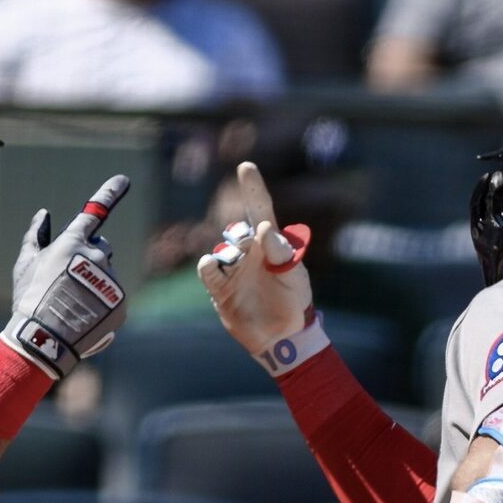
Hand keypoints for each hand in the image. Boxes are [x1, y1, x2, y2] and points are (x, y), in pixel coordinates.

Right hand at [4, 175, 131, 379]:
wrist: (44, 339)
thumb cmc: (29, 299)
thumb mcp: (25, 264)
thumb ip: (36, 236)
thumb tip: (45, 214)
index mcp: (73, 242)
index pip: (95, 212)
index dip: (110, 193)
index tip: (124, 180)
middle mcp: (97, 255)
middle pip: (102, 247)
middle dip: (89, 256)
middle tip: (68, 280)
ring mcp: (111, 279)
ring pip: (106, 274)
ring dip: (94, 282)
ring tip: (73, 304)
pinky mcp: (121, 302)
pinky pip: (114, 297)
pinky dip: (103, 304)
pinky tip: (85, 316)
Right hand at [196, 162, 314, 355]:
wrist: (281, 336)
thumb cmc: (293, 301)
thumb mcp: (294, 276)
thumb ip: (280, 251)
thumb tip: (262, 227)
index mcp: (270, 245)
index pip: (260, 210)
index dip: (253, 188)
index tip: (246, 166)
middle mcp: (249, 253)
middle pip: (236, 230)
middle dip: (240, 235)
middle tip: (248, 245)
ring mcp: (233, 270)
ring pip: (222, 248)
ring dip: (228, 252)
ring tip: (237, 266)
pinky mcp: (220, 288)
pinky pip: (208, 269)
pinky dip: (209, 265)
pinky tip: (214, 266)